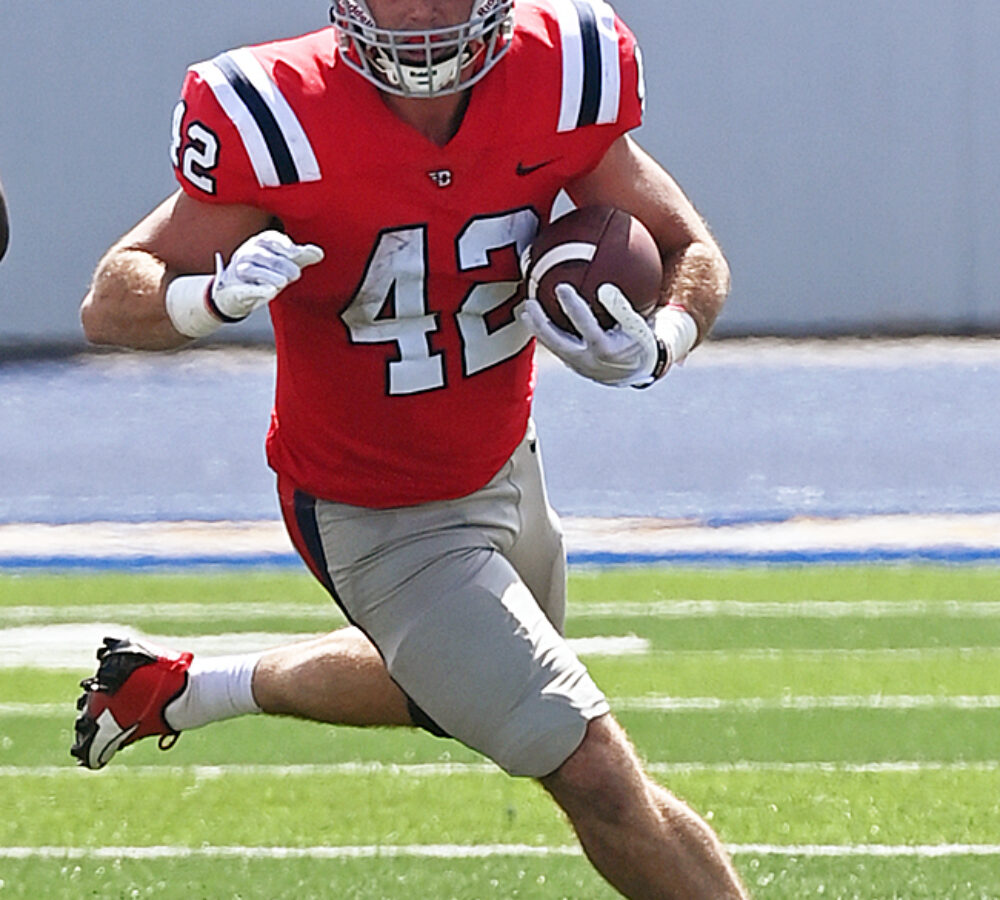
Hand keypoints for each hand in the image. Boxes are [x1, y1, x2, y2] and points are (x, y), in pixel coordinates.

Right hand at [210, 230, 323, 320]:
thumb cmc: (264, 271)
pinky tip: (271, 292)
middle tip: (296, 274)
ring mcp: (239, 271)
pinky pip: (246, 288)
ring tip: (283, 282)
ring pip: (251, 269)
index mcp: (259, 243)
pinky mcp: (237, 290)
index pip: (269, 238)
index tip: (296, 253)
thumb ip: (301, 257)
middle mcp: (247, 254)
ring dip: (269, 275)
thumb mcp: (284, 262)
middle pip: (262, 255)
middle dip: (280, 264)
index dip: (283, 245)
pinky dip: (258, 289)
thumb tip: (319, 253)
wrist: (237, 292)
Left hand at [520, 282, 664, 386]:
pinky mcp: (574, 367)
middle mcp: (588, 361)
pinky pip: (556, 349)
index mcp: (606, 350)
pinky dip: (546, 334)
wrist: (638, 372)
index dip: (572, 306)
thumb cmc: (640, 343)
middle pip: (558, 342)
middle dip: (541, 323)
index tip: (561, 287)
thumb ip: (622, 308)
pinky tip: (538, 320)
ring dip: (538, 330)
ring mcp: (579, 366)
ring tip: (526, 311)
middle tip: (530, 303)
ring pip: (553, 348)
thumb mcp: (639, 326)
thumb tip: (603, 289)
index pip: (584, 325)